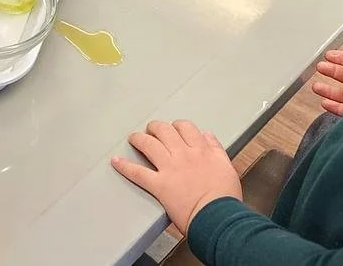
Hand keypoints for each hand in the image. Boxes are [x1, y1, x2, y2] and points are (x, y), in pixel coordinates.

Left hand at [112, 120, 240, 238]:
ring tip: (133, 138)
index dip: (176, 126)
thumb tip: (207, 135)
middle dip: (155, 128)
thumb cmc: (225, 197)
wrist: (218, 216)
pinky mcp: (159, 184)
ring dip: (138, 138)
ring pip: (149, 144)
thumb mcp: (227, 167)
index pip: (185, 128)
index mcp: (201, 150)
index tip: (173, 129)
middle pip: (164, 131)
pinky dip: (124, 166)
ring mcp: (169, 168)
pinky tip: (116, 161)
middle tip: (151, 130)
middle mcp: (183, 155)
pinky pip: (137, 172)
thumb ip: (216, 149)